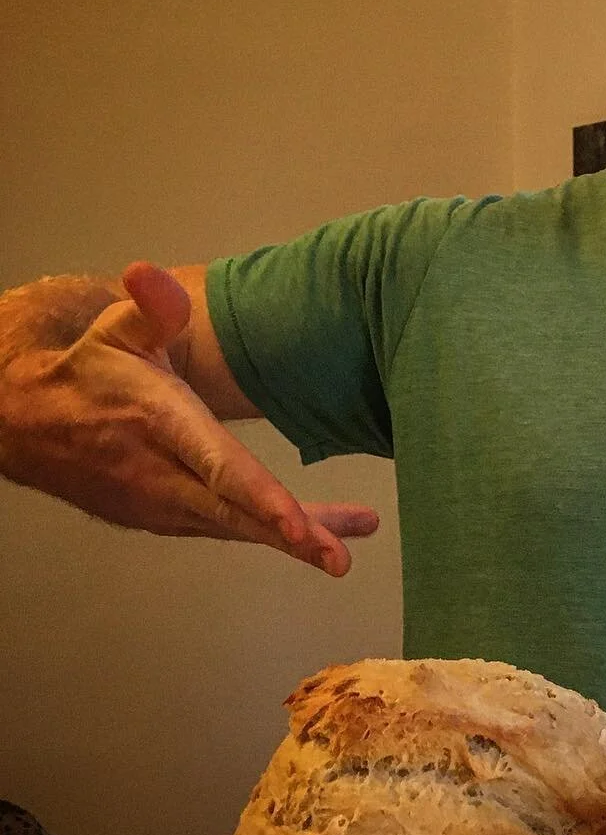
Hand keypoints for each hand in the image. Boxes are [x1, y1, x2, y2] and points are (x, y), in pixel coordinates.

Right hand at [0, 262, 377, 574]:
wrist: (25, 424)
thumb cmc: (87, 371)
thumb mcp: (113, 331)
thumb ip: (148, 308)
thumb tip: (146, 273)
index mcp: (160, 423)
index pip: (216, 466)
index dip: (259, 496)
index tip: (297, 525)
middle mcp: (162, 475)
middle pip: (234, 514)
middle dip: (289, 538)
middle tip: (336, 560)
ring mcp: (163, 506)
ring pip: (236, 528)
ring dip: (295, 544)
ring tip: (344, 556)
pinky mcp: (167, 520)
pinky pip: (226, 530)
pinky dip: (270, 538)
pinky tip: (317, 542)